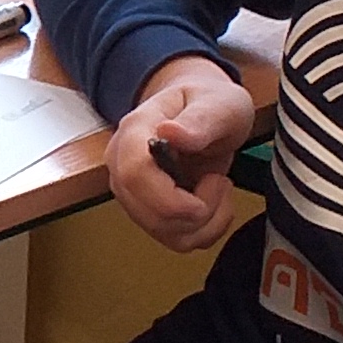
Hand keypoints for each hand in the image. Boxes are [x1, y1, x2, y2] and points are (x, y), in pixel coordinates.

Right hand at [106, 55, 255, 249]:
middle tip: (220, 180)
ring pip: (164, 232)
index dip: (172, 197)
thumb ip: (199, 119)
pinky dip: (205, 230)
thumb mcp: (218, 103)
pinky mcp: (147, 212)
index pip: (133, 175)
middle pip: (149, 214)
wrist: (201, 110)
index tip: (213, 183)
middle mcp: (122, 166)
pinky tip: (214, 203)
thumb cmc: (208, 102)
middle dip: (198, 211)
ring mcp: (132, 192)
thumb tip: (171, 132)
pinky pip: (175, 240)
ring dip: (205, 222)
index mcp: (134, 133)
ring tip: (218, 187)